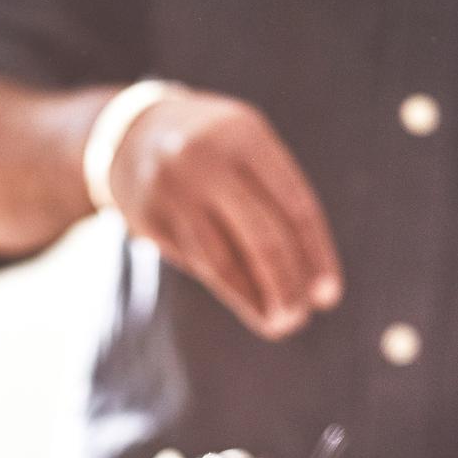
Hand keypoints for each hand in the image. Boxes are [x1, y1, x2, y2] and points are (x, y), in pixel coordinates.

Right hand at [108, 89, 342, 338]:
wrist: (129, 134)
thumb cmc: (212, 150)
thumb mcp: (246, 148)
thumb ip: (274, 195)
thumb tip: (308, 276)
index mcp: (245, 136)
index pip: (296, 207)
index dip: (315, 256)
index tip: (327, 296)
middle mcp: (207, 161)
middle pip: (262, 238)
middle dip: (286, 285)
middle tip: (299, 318)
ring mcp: (172, 191)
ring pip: (223, 261)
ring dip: (255, 299)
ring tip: (278, 322)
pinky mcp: (148, 219)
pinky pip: (196, 262)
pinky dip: (227, 286)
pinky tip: (248, 302)